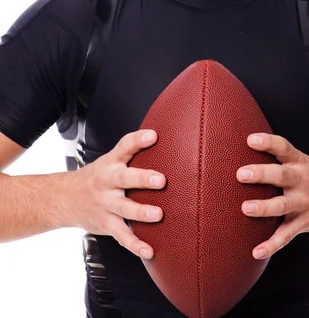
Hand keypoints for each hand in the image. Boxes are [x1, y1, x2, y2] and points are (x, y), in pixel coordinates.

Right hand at [67, 130, 165, 258]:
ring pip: (123, 208)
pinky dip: (135, 245)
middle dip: (142, 179)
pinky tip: (149, 251)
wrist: (64, 198)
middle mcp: (107, 181)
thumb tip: (165, 139)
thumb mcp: (110, 160)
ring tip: (158, 215)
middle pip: (123, 178)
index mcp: (110, 162)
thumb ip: (133, 152)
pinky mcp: (106, 224)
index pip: (124, 146)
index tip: (153, 135)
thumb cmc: (98, 177)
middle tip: (161, 180)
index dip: (138, 140)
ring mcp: (106, 204)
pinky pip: (122, 236)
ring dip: (141, 212)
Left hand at [236, 132, 308, 259]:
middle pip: (282, 175)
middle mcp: (302, 181)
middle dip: (262, 174)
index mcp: (300, 162)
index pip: (283, 148)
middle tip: (241, 174)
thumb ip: (279, 156)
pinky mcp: (304, 223)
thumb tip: (246, 146)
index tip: (250, 139)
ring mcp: (303, 203)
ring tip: (246, 208)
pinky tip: (257, 251)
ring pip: (282, 205)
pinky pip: (286, 235)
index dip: (267, 143)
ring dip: (264, 207)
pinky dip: (271, 245)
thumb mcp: (302, 160)